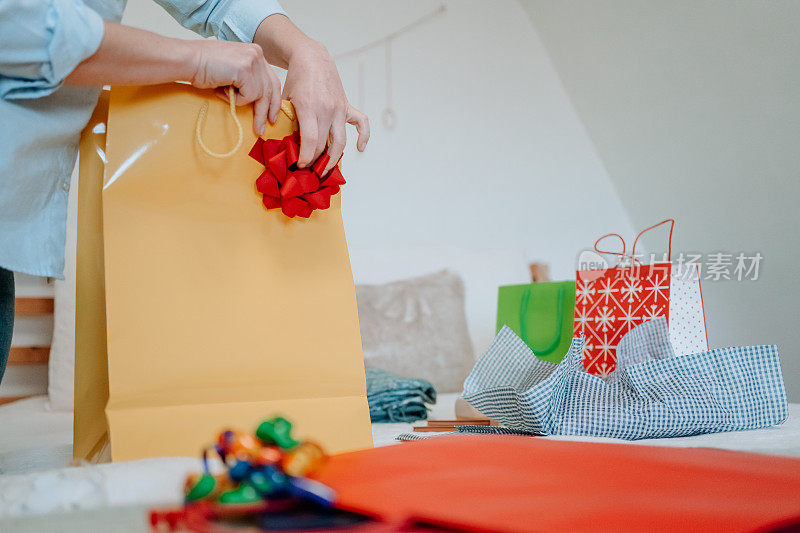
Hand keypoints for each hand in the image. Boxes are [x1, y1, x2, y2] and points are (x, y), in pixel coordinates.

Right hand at [189, 40, 281, 135]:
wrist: (188, 60)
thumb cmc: (203, 67)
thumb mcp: (232, 71)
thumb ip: (246, 80)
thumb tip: (257, 99)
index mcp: (254, 52)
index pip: (270, 78)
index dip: (273, 97)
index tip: (272, 112)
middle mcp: (256, 54)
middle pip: (271, 87)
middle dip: (271, 108)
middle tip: (270, 124)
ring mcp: (252, 61)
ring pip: (261, 94)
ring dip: (254, 111)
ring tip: (253, 124)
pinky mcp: (245, 70)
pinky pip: (249, 95)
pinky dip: (236, 100)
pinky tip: (222, 92)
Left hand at [282, 42, 369, 172]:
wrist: (312, 58)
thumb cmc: (295, 79)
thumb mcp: (284, 98)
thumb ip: (283, 119)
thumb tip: (281, 143)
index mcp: (308, 107)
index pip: (310, 141)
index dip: (305, 158)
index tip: (299, 165)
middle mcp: (326, 109)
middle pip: (323, 145)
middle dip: (315, 161)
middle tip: (307, 171)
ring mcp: (339, 108)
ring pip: (340, 141)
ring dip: (334, 159)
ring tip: (325, 170)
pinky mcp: (347, 106)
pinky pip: (361, 123)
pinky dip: (364, 137)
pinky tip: (360, 149)